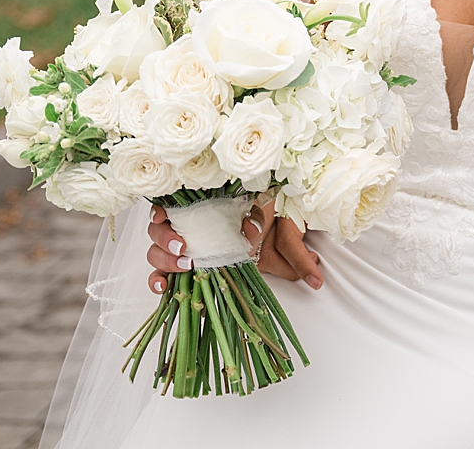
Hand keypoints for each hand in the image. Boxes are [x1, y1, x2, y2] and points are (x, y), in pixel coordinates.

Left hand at [146, 203, 323, 293]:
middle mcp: (194, 241)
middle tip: (188, 262)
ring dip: (163, 242)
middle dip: (166, 263)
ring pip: (157, 236)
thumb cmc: (278, 216)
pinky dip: (159, 212)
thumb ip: (295, 262)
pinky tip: (164, 216)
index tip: (164, 288)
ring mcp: (190, 220)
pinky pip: (162, 205)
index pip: (173, 276)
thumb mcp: (285, 242)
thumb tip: (317, 278)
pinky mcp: (192, 197)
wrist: (279, 185)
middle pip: (159, 257)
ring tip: (182, 244)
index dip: (161, 283)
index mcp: (209, 259)